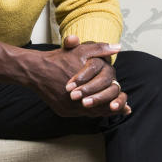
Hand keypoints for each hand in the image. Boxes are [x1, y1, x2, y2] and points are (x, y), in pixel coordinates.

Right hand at [0, 36, 128, 117]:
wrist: (35, 70)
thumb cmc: (58, 59)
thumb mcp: (80, 50)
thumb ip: (100, 49)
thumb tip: (118, 47)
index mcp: (84, 86)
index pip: (106, 97)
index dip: (117, 100)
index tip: (126, 106)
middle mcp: (76, 101)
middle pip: (99, 108)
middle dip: (112, 108)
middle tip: (124, 110)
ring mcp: (68, 108)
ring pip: (89, 113)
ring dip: (101, 111)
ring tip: (112, 111)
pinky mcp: (62, 111)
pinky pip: (79, 114)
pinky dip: (88, 112)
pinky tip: (95, 110)